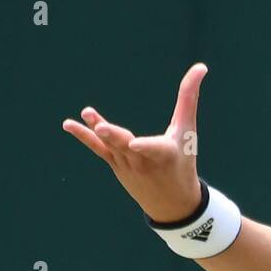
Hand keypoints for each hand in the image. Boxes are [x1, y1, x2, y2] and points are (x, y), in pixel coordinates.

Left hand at [62, 62, 206, 221]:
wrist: (172, 203)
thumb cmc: (183, 160)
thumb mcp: (188, 130)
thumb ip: (189, 97)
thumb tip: (201, 66)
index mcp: (165, 154)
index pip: (155, 148)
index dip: (145, 147)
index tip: (135, 145)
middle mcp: (143, 162)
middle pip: (126, 147)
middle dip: (114, 137)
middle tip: (102, 128)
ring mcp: (126, 164)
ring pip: (110, 145)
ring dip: (97, 130)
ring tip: (87, 113)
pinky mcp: (115, 164)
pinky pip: (98, 149)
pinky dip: (84, 136)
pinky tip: (69, 124)